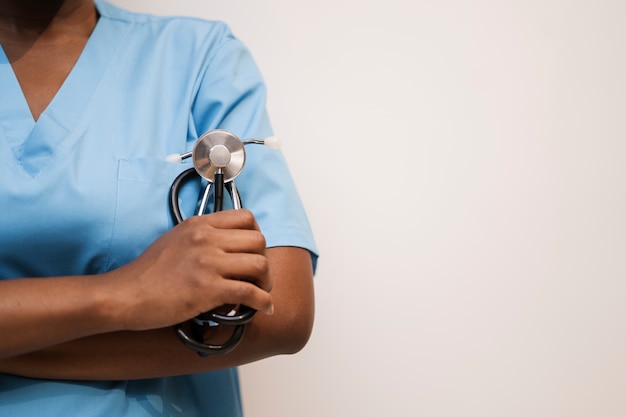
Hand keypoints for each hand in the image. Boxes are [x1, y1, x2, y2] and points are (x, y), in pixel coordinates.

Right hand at [101, 209, 272, 331]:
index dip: (256, 236)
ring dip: (266, 282)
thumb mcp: (175, 239)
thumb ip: (202, 237)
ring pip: (259, 264)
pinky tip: (263, 307)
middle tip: (259, 276)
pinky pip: (250, 292)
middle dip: (264, 260)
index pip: (246, 218)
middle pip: (258, 240)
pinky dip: (263, 301)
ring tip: (261, 292)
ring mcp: (207, 263)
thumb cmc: (146, 273)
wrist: (125, 295)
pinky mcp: (208, 289)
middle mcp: (206, 239)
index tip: (254, 251)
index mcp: (199, 225)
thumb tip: (228, 247)